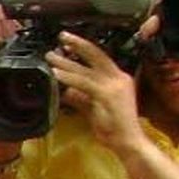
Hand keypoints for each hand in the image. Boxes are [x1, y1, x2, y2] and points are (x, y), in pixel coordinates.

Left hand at [47, 32, 145, 155]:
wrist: (127, 141)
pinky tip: (56, 74)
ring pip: (87, 68)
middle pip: (96, 55)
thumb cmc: (113, 128)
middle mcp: (118, 78)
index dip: (84, 48)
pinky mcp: (107, 95)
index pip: (100, 58)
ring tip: (51, 56)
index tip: (68, 42)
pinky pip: (84, 83)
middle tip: (60, 36)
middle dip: (77, 44)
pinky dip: (69, 77)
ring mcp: (113, 86)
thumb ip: (80, 99)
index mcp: (117, 79)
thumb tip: (66, 91)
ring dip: (67, 61)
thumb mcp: (93, 109)